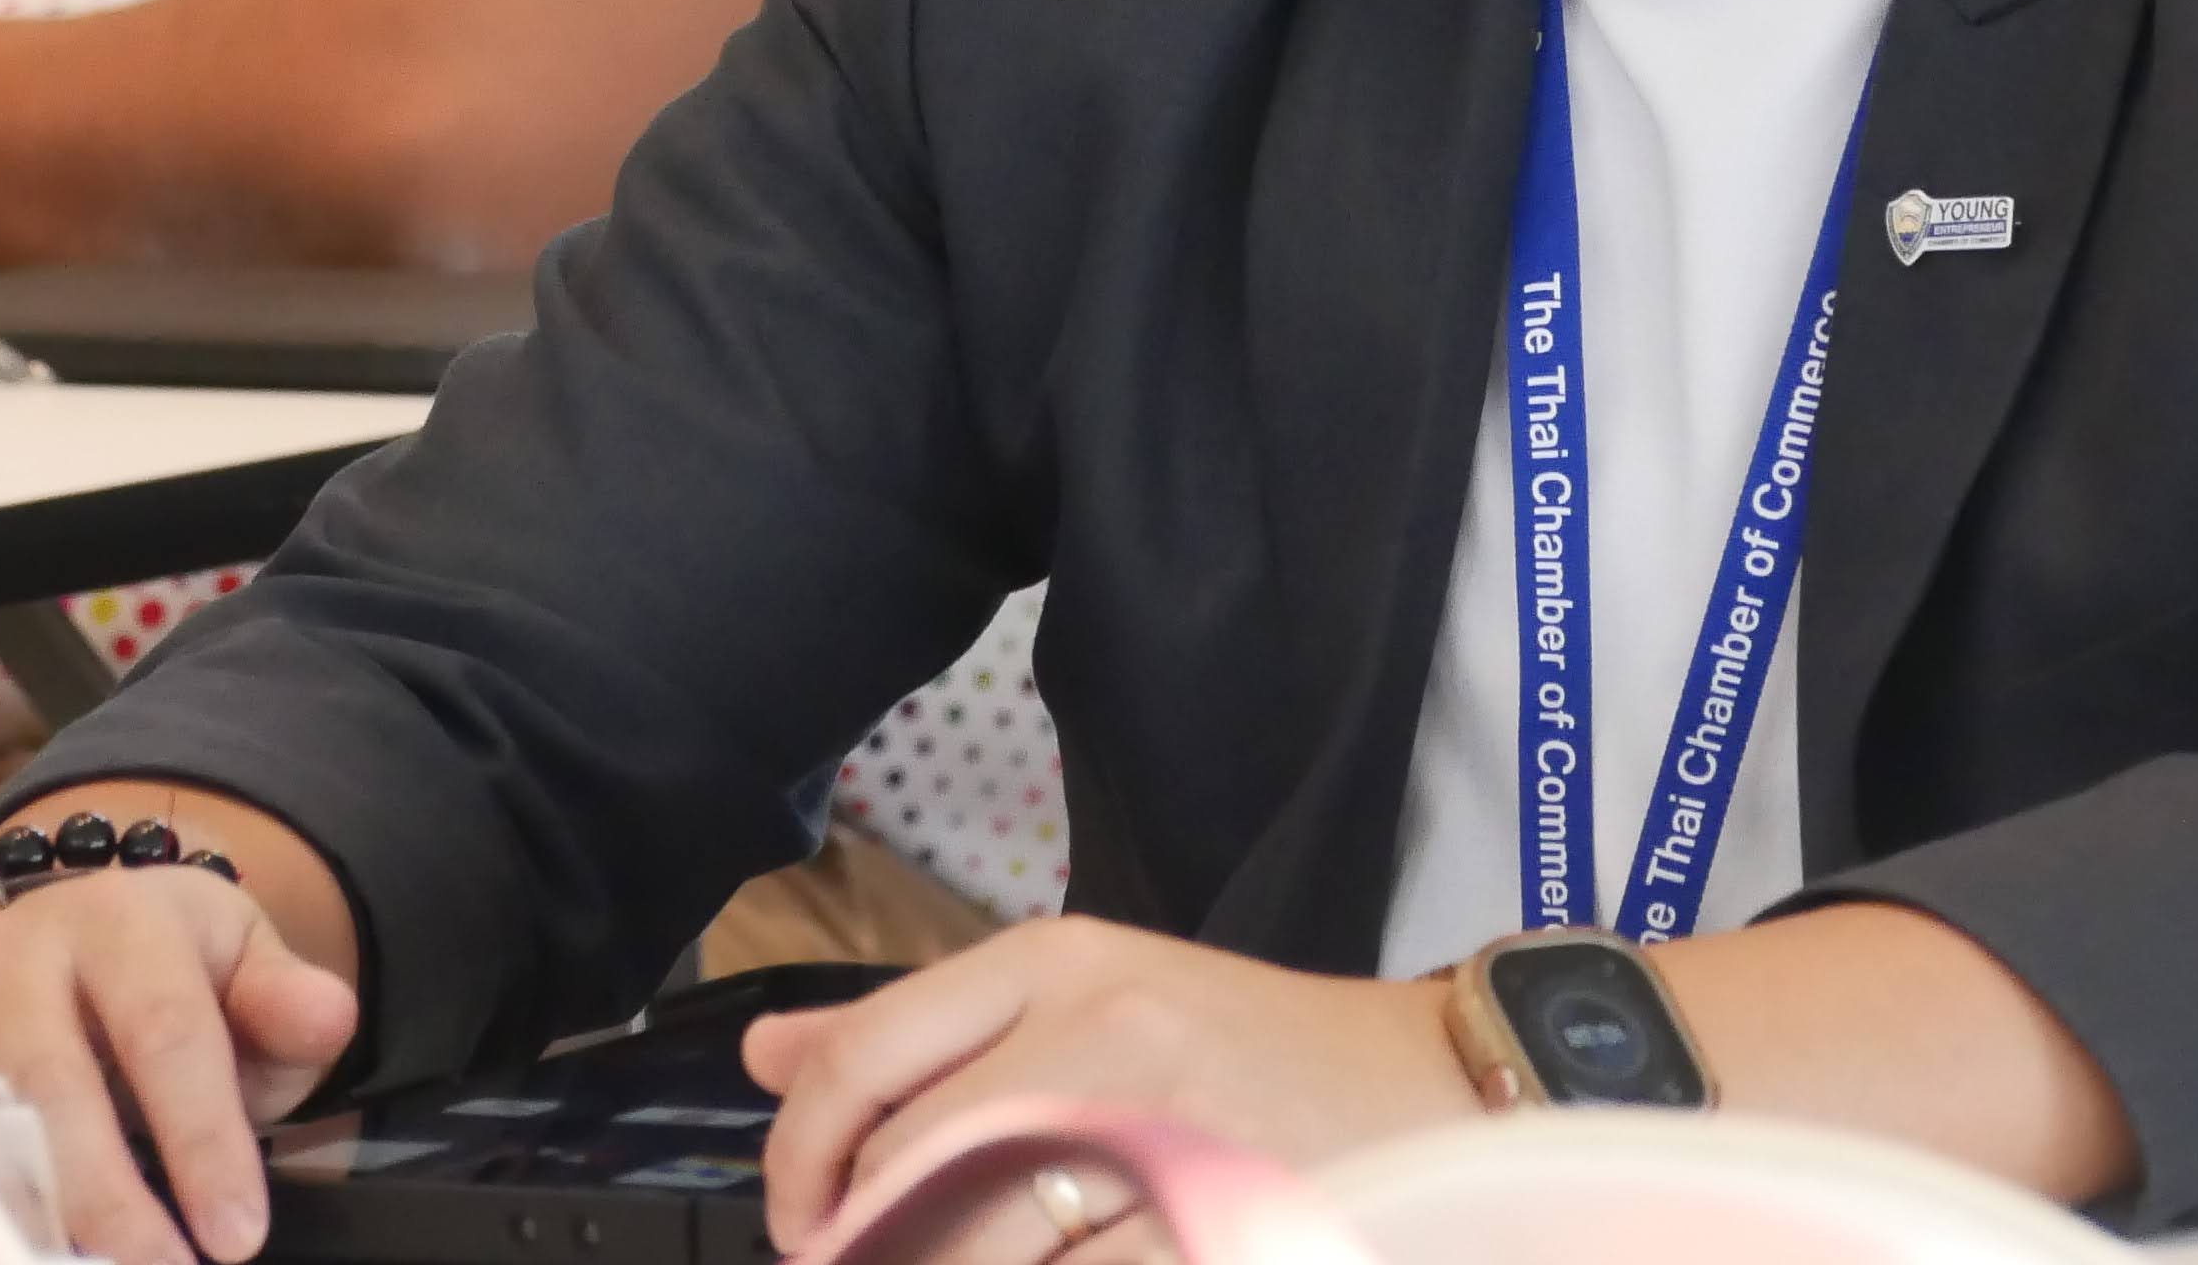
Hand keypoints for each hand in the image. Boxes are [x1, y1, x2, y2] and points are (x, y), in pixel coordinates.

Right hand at [0, 865, 360, 1264]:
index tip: (237, 1236)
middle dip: (111, 1200)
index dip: (203, 1143)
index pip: (167, 1036)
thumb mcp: (245, 969)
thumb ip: (285, 1001)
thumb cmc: (175, 973)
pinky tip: (1, 1240)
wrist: (79, 936)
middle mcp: (17, 951)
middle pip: (56, 1090)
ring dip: (28, 1213)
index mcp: (122, 918)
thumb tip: (328, 1016)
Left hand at [743, 917, 1471, 1249]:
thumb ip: (922, 1032)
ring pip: (971, 1250)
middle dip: (865, 1252)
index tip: (801, 1225)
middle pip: (904, 1170)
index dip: (799, 1162)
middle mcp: (1096, 1029)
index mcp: (1053, 962)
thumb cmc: (1240, 1051)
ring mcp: (1156, 1128)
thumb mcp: (1081, 1002)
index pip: (860, 1056)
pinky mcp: (1207, 1217)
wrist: (1428, 1088)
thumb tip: (768, 1054)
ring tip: (981, 1264)